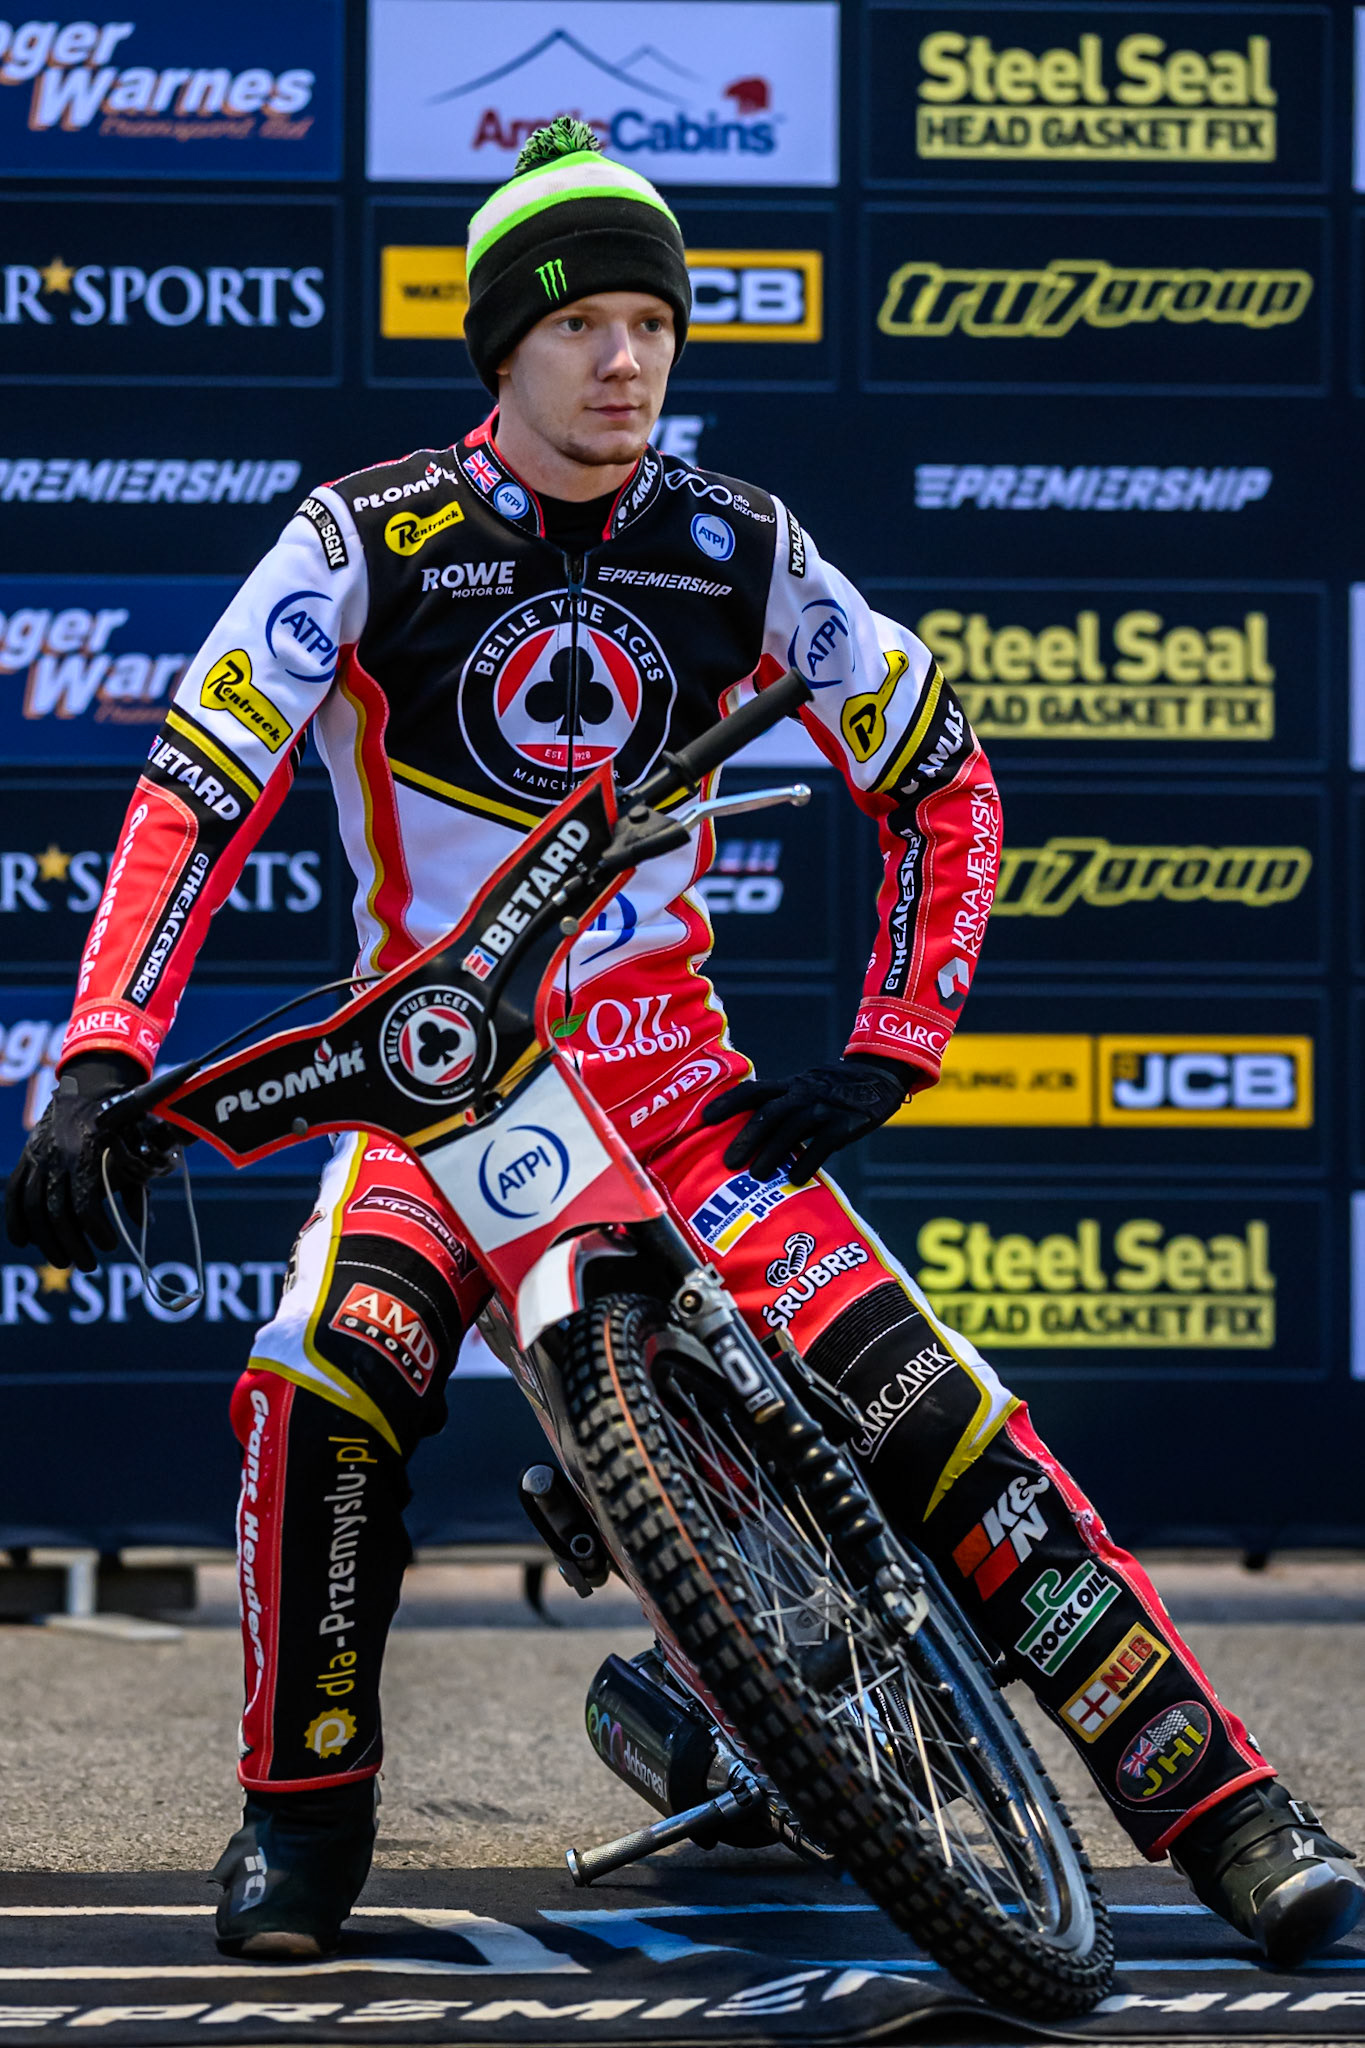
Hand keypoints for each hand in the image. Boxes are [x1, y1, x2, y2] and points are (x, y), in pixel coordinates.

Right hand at [4, 1053, 178, 1272]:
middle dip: (72, 1244)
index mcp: (87, 1152)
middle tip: (88, 1265)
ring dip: (46, 1240)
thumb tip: (145, 1225)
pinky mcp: (27, 1157)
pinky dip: (15, 1219)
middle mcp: (57, 1156)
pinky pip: (14, 1193)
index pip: (85, 1203)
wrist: (87, 1084)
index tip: (111, 1246)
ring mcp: (37, 1157)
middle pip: (56, 1213)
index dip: (97, 1230)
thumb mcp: (135, 1148)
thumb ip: (139, 1184)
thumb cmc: (119, 1118)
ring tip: (63, 1262)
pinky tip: (23, 1242)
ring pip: (33, 1208)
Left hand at [700, 1056, 909, 1185]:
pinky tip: (795, 1179)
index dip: (728, 1103)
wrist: (878, 1076)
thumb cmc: (832, 1090)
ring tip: (757, 1176)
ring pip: (792, 1127)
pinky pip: (823, 1143)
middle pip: (769, 1112)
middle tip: (729, 1162)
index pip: (753, 1090)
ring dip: (772, 1153)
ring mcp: (824, 1106)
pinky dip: (807, 1162)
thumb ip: (781, 1108)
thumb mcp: (804, 1089)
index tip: (706, 1119)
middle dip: (747, 1136)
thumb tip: (748, 1139)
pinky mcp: (845, 1122)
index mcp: (789, 1086)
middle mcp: (803, 1093)